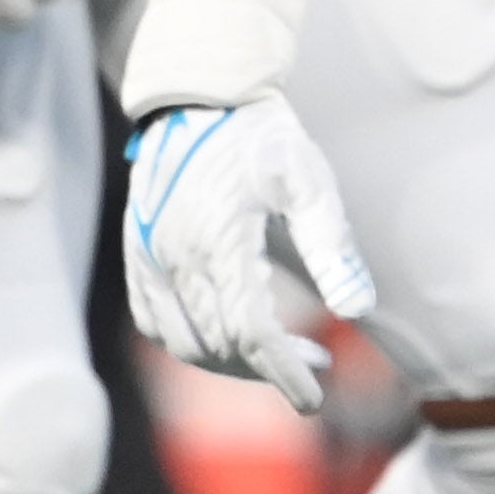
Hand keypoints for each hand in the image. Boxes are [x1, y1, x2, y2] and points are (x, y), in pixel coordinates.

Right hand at [122, 98, 377, 409]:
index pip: (249, 331)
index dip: (282, 373)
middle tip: (313, 366)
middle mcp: (174, 254)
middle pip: (217, 345)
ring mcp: (148, 255)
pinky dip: (189, 342)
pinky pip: (154, 321)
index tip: (314, 396)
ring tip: (278, 356)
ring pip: (182, 342)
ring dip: (228, 363)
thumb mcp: (308, 180)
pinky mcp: (137, 253)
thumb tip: (357, 310)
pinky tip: (228, 336)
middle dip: (266, 370)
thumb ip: (333, 245)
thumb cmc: (263, 138)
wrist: (201, 97)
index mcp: (220, 238)